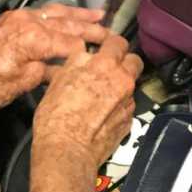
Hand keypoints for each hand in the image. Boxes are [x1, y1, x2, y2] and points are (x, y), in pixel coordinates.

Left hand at [0, 5, 111, 113]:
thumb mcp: (26, 82)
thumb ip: (49, 70)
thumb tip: (63, 67)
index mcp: (34, 37)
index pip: (71, 42)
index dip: (87, 51)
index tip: (101, 55)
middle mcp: (27, 22)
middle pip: (66, 23)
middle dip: (89, 27)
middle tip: (108, 30)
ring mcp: (17, 19)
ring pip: (54, 13)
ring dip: (76, 15)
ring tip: (96, 14)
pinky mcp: (10, 21)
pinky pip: (40, 13)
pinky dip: (57, 15)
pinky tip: (67, 16)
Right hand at [32, 36, 143, 172]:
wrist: (67, 150)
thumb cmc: (57, 118)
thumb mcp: (58, 80)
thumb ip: (76, 64)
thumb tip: (83, 56)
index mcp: (104, 65)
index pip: (117, 41)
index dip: (111, 44)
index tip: (107, 47)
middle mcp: (122, 80)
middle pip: (134, 61)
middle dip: (124, 62)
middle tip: (110, 69)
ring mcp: (128, 102)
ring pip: (132, 84)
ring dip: (121, 85)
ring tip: (103, 95)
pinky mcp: (129, 121)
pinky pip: (128, 106)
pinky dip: (119, 106)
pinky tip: (103, 113)